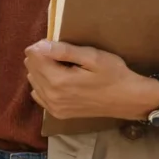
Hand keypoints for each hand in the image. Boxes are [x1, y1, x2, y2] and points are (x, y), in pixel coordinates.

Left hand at [24, 40, 150, 120]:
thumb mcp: (92, 57)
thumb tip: (39, 46)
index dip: (43, 45)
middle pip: (30, 67)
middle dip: (41, 57)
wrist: (128, 100)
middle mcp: (51, 96)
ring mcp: (53, 107)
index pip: (32, 55)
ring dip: (42, 70)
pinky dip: (43, 84)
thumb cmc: (113, 74)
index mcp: (58, 81)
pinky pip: (38, 94)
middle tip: (63, 55)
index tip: (58, 45)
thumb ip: (64, 51)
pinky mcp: (57, 113)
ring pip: (33, 79)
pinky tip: (58, 80)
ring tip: (63, 67)